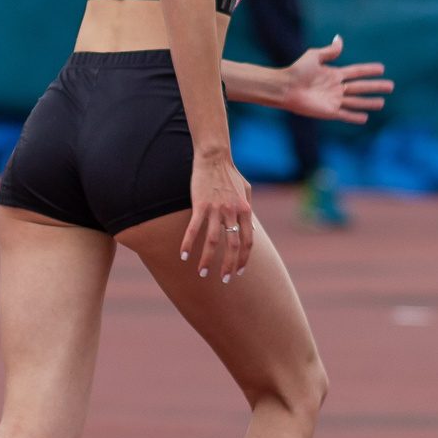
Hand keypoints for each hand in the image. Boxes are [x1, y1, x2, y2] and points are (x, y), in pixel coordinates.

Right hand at [180, 151, 254, 283]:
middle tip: (223, 280)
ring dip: (207, 260)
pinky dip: (189, 243)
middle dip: (228, 266)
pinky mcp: (200, 204)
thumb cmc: (231, 173)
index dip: (243, 259)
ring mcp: (216, 209)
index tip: (237, 271)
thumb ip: (249, 211)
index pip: (247, 242)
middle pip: (232, 246)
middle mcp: (233, 212)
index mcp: (245, 211)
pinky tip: (184, 255)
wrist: (215, 157)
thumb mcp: (247, 191)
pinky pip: (194, 228)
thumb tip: (253, 229)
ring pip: (213, 241)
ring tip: (202, 273)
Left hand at [282, 36, 391, 123]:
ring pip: (356, 102)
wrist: (286, 87)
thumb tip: (339, 39)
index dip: (369, 70)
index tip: (382, 69)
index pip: (356, 72)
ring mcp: (333, 100)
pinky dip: (355, 117)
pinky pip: (345, 115)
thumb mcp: (314, 56)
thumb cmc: (297, 70)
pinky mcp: (329, 112)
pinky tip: (365, 118)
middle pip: (361, 87)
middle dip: (376, 87)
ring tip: (382, 103)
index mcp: (334, 74)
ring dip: (369, 102)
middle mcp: (336, 88)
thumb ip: (329, 51)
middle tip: (391, 86)